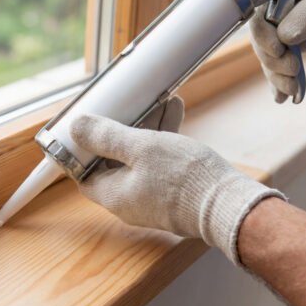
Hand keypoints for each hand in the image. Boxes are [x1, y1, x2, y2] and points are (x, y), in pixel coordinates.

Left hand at [69, 97, 284, 264]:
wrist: (228, 204)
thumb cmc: (183, 179)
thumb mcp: (141, 147)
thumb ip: (106, 136)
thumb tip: (76, 127)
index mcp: (113, 194)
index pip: (84, 174)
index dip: (82, 150)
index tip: (88, 127)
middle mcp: (130, 201)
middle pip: (115, 162)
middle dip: (123, 130)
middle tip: (129, 106)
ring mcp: (153, 199)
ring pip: (142, 160)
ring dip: (148, 130)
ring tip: (159, 101)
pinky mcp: (175, 195)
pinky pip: (162, 165)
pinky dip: (165, 141)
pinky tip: (175, 112)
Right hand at [250, 0, 305, 102]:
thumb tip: (285, 37)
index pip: (261, 11)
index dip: (264, 33)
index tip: (278, 50)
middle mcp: (281, 6)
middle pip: (263, 38)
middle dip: (273, 60)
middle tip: (292, 70)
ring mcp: (288, 26)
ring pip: (271, 55)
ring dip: (277, 75)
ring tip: (292, 89)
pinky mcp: (298, 42)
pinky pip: (282, 63)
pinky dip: (281, 81)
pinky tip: (281, 96)